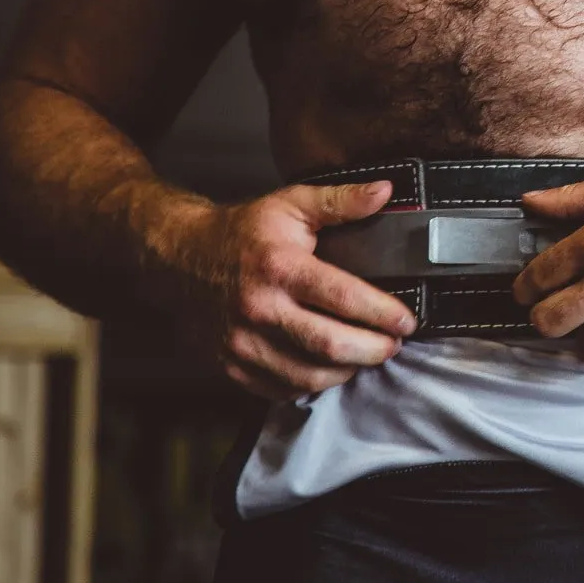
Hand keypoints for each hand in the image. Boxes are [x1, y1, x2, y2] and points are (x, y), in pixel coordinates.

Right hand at [176, 181, 417, 399]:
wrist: (177, 259)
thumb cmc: (241, 232)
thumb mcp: (290, 204)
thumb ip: (340, 200)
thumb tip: (385, 192)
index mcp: (280, 268)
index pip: (344, 298)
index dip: (383, 313)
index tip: (407, 321)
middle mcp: (260, 309)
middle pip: (330, 345)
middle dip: (374, 349)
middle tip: (394, 343)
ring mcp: (242, 343)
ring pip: (308, 376)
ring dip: (348, 370)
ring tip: (367, 355)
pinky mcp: (231, 366)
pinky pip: (281, 390)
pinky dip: (313, 384)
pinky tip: (330, 367)